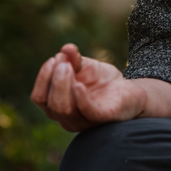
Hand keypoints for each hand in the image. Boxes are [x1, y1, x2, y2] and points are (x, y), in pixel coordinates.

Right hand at [31, 43, 145, 131]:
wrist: (130, 91)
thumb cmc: (102, 81)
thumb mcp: (87, 67)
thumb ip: (74, 60)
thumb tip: (65, 48)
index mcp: (57, 105)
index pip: (39, 97)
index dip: (43, 78)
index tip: (54, 59)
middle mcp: (66, 117)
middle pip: (50, 104)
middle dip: (55, 80)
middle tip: (64, 62)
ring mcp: (83, 121)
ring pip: (64, 110)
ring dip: (63, 86)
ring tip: (69, 66)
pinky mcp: (102, 118)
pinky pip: (87, 111)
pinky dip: (80, 98)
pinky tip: (79, 85)